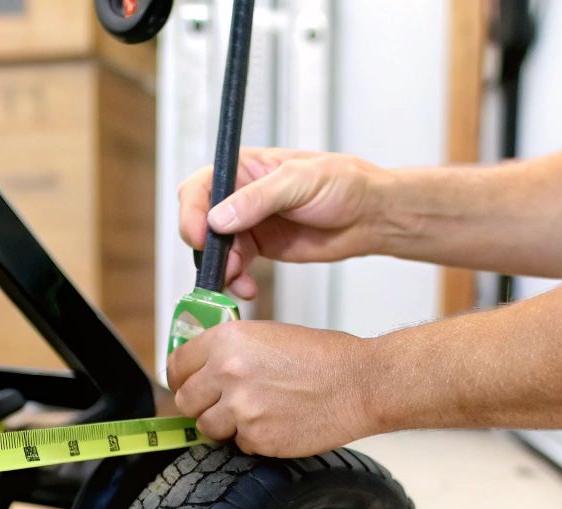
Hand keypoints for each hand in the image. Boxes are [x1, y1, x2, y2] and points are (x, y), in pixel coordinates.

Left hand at [169, 320, 380, 457]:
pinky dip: (253, 439)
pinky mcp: (257, 438)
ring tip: (256, 412)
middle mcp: (228, 372)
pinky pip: (238, 445)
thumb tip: (203, 370)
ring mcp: (241, 408)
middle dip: (200, 404)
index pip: (177, 364)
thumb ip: (230, 351)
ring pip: (208, 427)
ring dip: (225, 425)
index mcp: (228, 340)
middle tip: (221, 403)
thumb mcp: (268, 335)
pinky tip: (277, 423)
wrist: (360, 384)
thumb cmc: (324, 358)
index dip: (181, 377)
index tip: (188, 384)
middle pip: (185, 400)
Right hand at [178, 148, 387, 300]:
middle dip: (205, 246)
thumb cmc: (342, 183)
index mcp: (245, 168)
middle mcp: (240, 195)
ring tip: (239, 279)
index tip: (199, 236)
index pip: (201, 186)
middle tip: (221, 264)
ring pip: (217, 249)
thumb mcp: (300, 182)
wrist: (369, 215)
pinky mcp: (261, 248)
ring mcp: (249, 223)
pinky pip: (236, 266)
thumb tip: (219, 218)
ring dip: (222, 268)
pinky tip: (248, 288)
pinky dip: (237, 280)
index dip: (192, 211)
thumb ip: (258, 199)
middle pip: (201, 220)